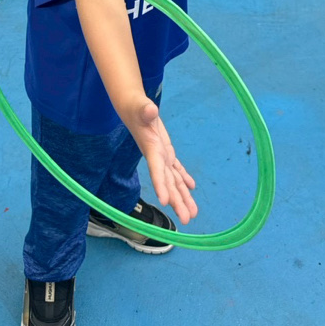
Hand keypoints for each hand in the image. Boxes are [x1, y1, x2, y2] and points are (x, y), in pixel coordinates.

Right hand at [125, 97, 196, 224]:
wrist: (131, 107)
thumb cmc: (135, 106)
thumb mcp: (140, 107)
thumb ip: (145, 110)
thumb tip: (150, 110)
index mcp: (151, 148)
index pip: (156, 169)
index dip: (161, 185)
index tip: (165, 202)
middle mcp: (157, 156)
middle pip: (168, 182)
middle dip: (177, 200)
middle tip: (187, 219)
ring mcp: (162, 155)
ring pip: (174, 179)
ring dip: (183, 195)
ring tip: (193, 213)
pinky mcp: (165, 150)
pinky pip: (175, 168)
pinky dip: (183, 177)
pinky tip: (191, 187)